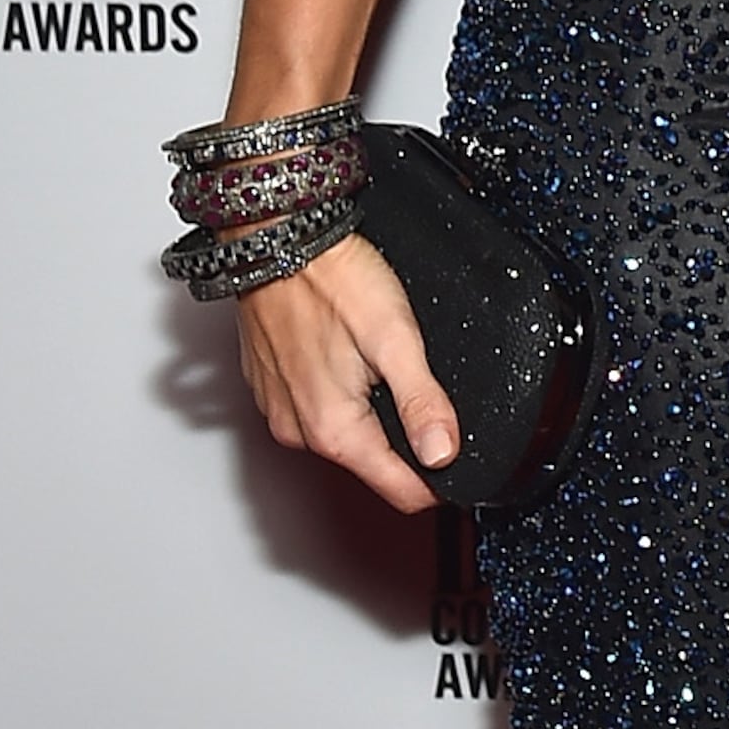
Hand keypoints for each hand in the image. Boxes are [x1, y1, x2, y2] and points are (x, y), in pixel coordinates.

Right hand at [236, 228, 459, 517]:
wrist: (275, 237)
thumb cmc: (330, 278)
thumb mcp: (396, 338)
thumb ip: (423, 401)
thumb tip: (444, 453)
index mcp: (334, 428)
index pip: (400, 492)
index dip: (439, 481)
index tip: (458, 458)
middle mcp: (299, 430)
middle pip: (374, 464)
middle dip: (405, 439)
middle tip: (421, 389)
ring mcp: (280, 410)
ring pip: (346, 436)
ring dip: (371, 412)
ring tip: (380, 363)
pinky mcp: (270, 387)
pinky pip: (316, 408)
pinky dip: (340, 392)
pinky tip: (347, 353)